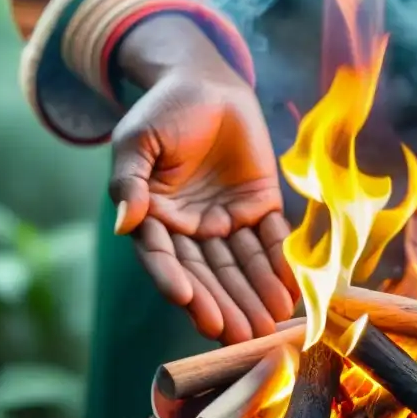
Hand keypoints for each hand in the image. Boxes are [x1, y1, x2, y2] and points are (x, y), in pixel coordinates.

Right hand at [109, 15, 297, 342]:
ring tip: (270, 325)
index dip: (175, 282)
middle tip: (239, 336)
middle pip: (207, 274)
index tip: (187, 303)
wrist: (208, 81)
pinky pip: (271, 241)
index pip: (164, 258)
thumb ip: (129, 181)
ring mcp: (226, 219)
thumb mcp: (138, 139)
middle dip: (223, 305)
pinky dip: (282, 266)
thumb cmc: (165, 108)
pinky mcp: (259, 207)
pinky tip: (293, 292)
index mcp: (155, 217)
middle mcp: (190, 228)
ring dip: (254, 295)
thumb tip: (123, 222)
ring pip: (241, 266)